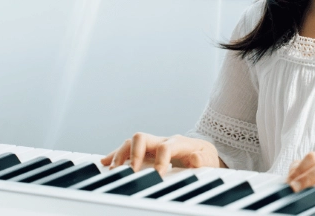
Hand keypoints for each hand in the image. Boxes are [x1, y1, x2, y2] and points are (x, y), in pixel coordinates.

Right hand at [100, 133, 219, 175]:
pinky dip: (115, 156)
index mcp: (178, 143)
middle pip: (141, 138)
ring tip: (113, 171)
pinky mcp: (145, 152)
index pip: (165, 147)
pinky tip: (105, 163)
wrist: (203, 152)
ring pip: (130, 143)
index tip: (157, 176)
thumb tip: (195, 159)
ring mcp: (152, 145)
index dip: (159, 161)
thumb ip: (203, 160)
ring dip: (120, 155)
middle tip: (130, 173)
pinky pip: (127, 150)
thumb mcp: (209, 159)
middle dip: (132, 154)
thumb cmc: (205, 157)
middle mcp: (162, 140)